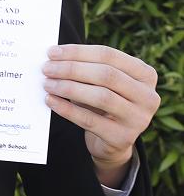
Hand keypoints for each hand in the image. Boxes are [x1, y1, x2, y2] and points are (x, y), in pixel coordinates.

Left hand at [42, 45, 159, 180]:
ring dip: (69, 87)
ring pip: (101, 97)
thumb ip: (87, 68)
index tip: (52, 52)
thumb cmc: (103, 104)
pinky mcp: (123, 138)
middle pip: (106, 74)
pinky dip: (67, 109)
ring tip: (47, 84)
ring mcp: (138, 119)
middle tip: (47, 68)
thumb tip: (54, 56)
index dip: (78, 52)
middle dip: (72, 69)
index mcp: (146, 74)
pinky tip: (51, 101)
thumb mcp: (103, 83)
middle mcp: (148, 96)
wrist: (112, 142)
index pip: (109, 55)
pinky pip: (90, 120)